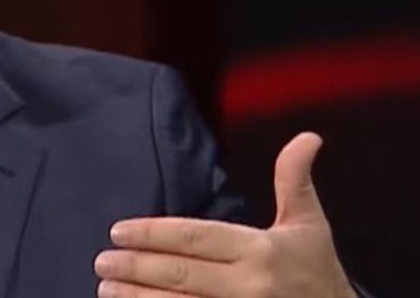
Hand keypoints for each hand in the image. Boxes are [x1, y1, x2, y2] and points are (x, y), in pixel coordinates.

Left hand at [94, 132, 355, 297]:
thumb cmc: (318, 272)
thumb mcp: (309, 225)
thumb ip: (294, 180)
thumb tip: (307, 136)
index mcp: (261, 252)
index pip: (196, 238)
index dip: (154, 234)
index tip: (119, 230)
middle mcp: (248, 287)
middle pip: (180, 274)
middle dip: (136, 266)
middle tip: (102, 260)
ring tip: (106, 288)